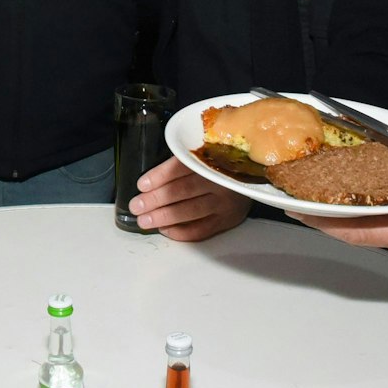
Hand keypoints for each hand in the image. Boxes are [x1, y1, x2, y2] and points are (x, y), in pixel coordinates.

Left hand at [128, 157, 248, 241]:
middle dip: (156, 200)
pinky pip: (200, 230)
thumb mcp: (204, 155)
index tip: (142, 185)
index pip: (181, 168)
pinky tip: (164, 230)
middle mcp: (219, 181)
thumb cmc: (218, 166)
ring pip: (189, 212)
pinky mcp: (227, 220)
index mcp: (211, 159)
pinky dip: (180, 231)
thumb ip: (181, 163)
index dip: (160, 176)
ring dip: (163, 217)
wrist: (251, 180)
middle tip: (137, 206)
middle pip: (182, 191)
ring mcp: (224, 203)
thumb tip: (148, 183)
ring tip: (144, 221)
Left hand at [292, 169, 387, 266]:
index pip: (357, 231)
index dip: (321, 219)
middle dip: (318, 208)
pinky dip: (358, 197)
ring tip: (308, 177)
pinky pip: (379, 212)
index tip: (291, 204)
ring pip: (363, 219)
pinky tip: (348, 178)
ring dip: (335, 202)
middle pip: (351, 226)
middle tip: (289, 183)